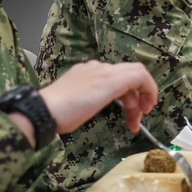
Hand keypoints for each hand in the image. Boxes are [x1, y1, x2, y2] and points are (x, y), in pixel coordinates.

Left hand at [39, 60, 157, 134]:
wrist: (41, 113)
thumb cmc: (74, 106)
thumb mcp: (106, 91)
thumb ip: (129, 80)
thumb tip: (143, 80)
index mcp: (108, 71)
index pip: (139, 73)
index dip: (150, 89)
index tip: (150, 108)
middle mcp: (100, 69)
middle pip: (130, 79)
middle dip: (139, 99)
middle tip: (139, 119)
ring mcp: (88, 76)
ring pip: (118, 85)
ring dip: (128, 103)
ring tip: (128, 122)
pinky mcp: (78, 84)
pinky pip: (105, 88)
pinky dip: (115, 99)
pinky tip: (109, 109)